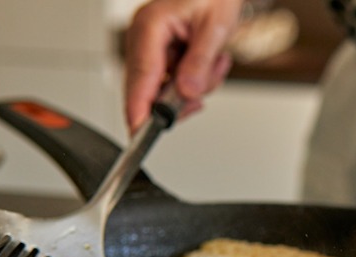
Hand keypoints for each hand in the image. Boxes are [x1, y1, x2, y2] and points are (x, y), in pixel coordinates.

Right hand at [124, 0, 243, 133]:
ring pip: (165, 90)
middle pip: (148, 89)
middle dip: (180, 98)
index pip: (142, 76)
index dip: (139, 107)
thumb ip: (200, 62)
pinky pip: (174, 83)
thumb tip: (187, 92)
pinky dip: (195, 82)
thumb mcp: (215, 28)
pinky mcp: (161, 55)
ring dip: (195, 86)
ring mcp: (150, 47)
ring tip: (215, 62)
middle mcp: (144, 37)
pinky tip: (210, 64)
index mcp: (150, 25)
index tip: (139, 131)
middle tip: (200, 98)